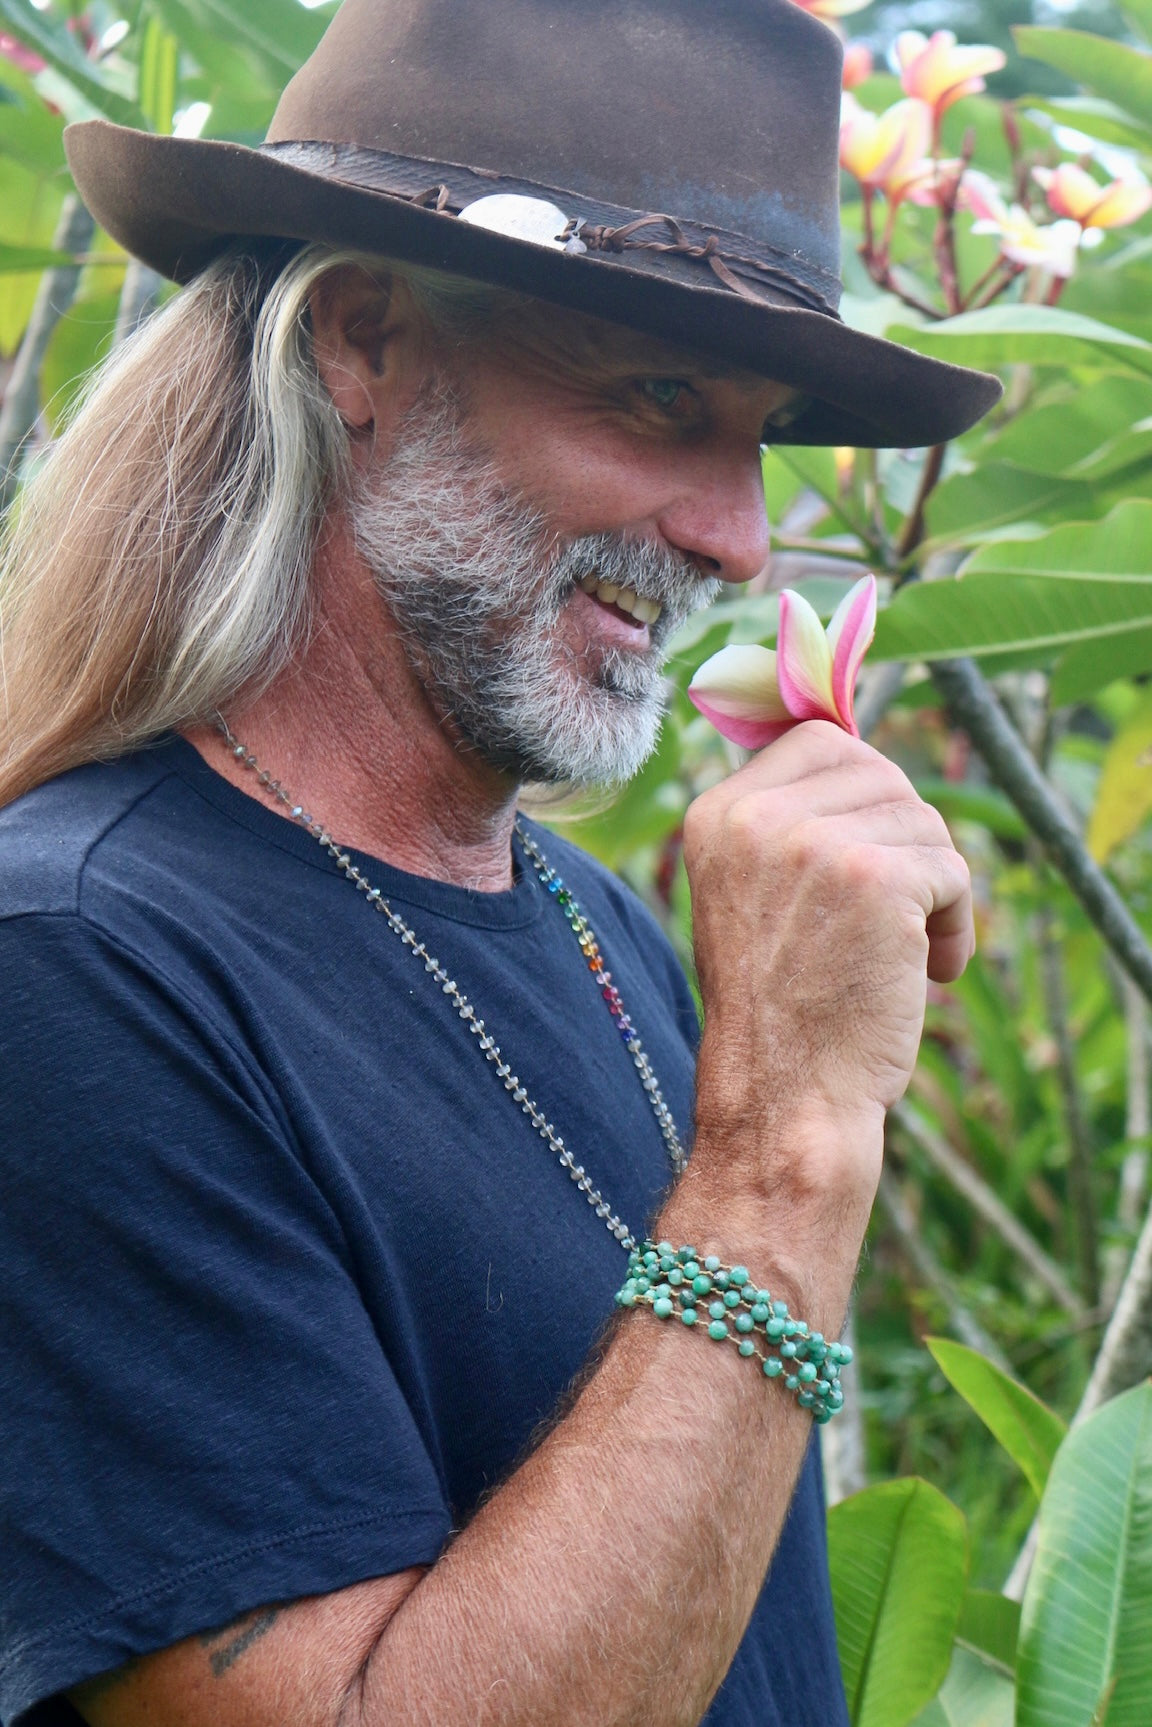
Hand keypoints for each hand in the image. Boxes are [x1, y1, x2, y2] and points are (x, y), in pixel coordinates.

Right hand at [683, 721, 972, 1205]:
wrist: (782, 1096)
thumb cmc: (779, 1009)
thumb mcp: (751, 894)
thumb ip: (790, 824)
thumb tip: (866, 759)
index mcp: (717, 813)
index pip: (820, 741)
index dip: (865, 790)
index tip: (870, 855)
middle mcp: (756, 815)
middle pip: (880, 772)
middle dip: (905, 837)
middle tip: (897, 911)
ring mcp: (815, 842)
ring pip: (924, 822)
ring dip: (934, 888)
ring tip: (907, 956)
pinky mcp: (875, 877)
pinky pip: (952, 870)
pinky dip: (957, 925)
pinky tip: (930, 974)